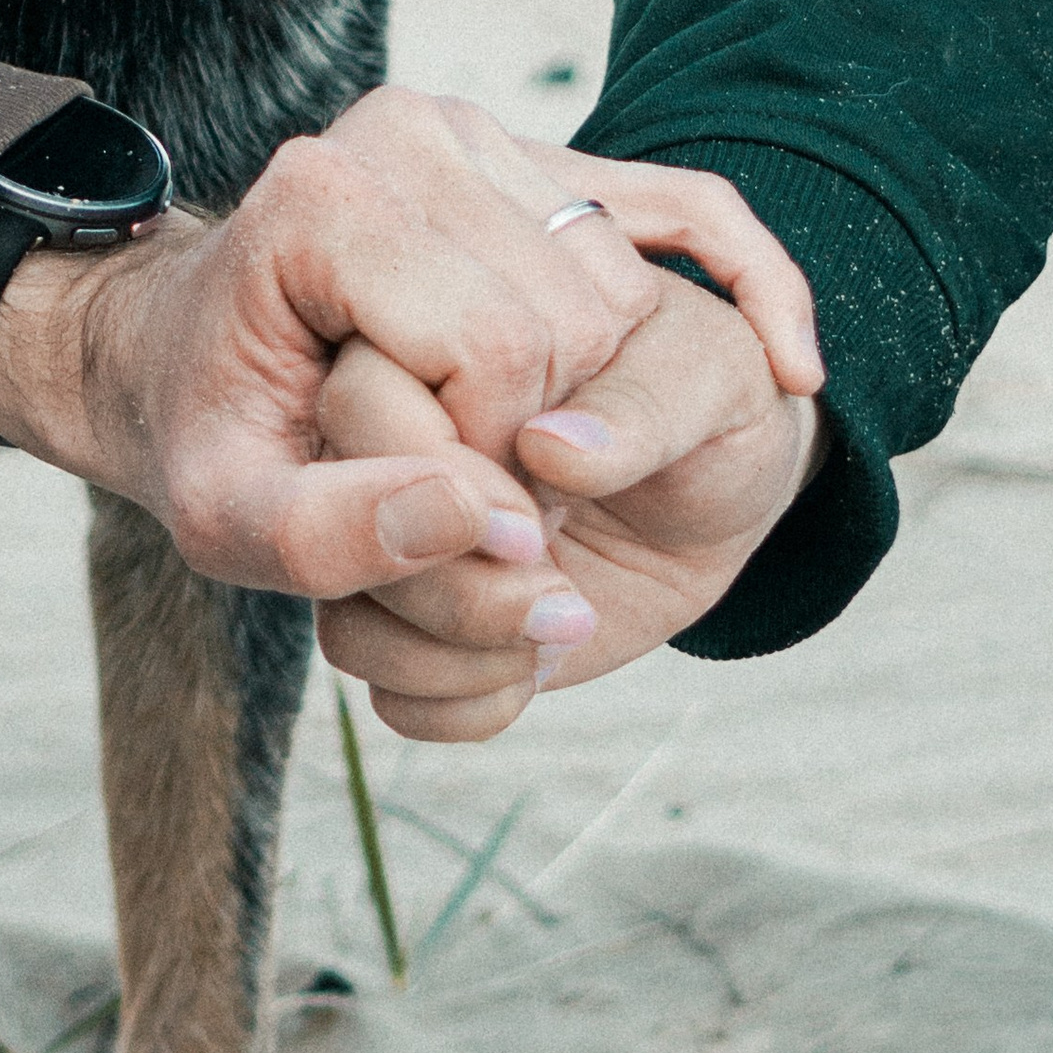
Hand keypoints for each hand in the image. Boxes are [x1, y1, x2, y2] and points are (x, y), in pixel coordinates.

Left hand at [0, 90, 814, 622]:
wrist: (179, 354)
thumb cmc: (205, 439)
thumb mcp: (224, 525)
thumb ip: (331, 541)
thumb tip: (487, 523)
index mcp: (323, 203)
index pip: (491, 350)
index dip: (489, 464)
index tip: (441, 512)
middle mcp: (406, 136)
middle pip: (564, 315)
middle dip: (541, 434)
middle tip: (484, 496)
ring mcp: (479, 133)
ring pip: (620, 287)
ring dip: (597, 391)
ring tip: (517, 455)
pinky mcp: (537, 156)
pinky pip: (692, 211)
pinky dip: (750, 282)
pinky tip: (791, 365)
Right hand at [313, 271, 824, 739]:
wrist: (723, 482)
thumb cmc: (706, 399)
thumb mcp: (712, 379)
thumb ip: (640, 405)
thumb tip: (549, 446)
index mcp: (433, 350)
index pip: (360, 404)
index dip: (440, 480)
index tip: (546, 514)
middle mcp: (388, 450)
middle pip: (330, 530)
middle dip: (451, 581)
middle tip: (556, 572)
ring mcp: (396, 548)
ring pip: (349, 629)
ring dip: (458, 652)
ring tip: (565, 619)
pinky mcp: (423, 629)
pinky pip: (392, 699)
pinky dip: (468, 703)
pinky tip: (541, 665)